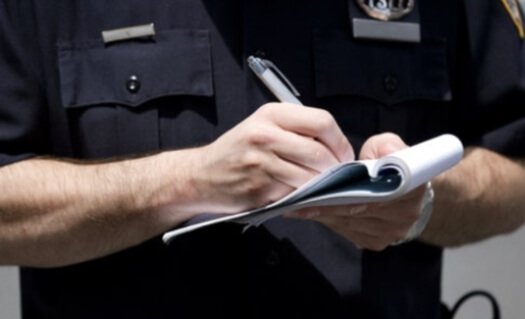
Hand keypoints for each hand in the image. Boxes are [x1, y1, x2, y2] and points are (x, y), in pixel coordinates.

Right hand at [188, 103, 353, 213]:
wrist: (201, 176)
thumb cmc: (238, 151)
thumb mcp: (262, 126)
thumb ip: (296, 130)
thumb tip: (336, 147)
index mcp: (271, 114)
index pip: (322, 121)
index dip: (340, 141)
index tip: (344, 155)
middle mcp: (265, 134)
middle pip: (319, 151)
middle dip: (336, 168)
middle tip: (338, 176)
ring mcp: (261, 162)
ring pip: (310, 177)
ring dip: (322, 186)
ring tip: (321, 186)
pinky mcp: (259, 188)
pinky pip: (295, 194)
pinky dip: (304, 197)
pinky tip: (300, 195)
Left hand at [286, 133, 425, 250]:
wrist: (409, 191)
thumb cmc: (394, 165)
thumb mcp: (391, 146)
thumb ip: (386, 146)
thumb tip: (384, 153)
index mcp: (412, 189)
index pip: (378, 193)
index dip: (348, 193)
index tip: (322, 191)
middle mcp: (402, 216)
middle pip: (357, 211)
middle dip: (325, 204)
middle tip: (299, 197)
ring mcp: (389, 233)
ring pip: (347, 223)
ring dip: (322, 214)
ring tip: (297, 204)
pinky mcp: (375, 242)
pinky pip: (345, 231)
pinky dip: (327, 220)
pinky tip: (309, 212)